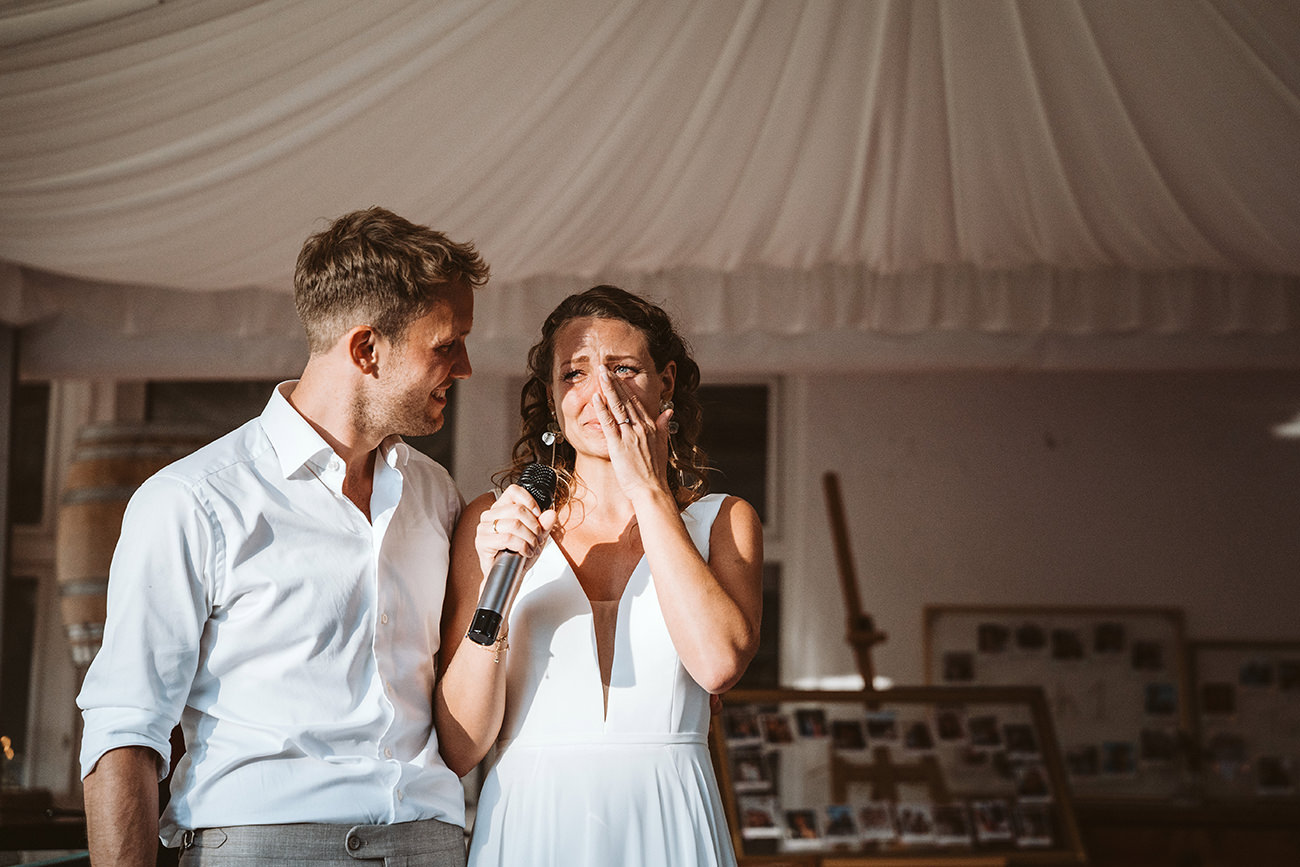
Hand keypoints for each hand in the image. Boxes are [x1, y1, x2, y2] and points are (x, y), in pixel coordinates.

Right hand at [474, 484, 555, 579]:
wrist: (508, 575)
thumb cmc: (518, 554)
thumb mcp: (536, 537)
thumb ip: (544, 524)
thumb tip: (551, 514)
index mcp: (501, 508)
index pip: (514, 491)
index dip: (530, 501)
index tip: (538, 515)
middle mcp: (490, 515)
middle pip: (518, 509)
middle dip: (534, 526)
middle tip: (538, 538)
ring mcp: (483, 528)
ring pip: (514, 524)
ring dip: (530, 538)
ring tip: (533, 547)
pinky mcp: (482, 542)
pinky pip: (507, 538)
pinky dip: (522, 546)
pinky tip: (525, 552)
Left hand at [590, 364, 672, 498]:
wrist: (651, 489)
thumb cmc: (655, 472)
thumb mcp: (663, 445)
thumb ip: (663, 426)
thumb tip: (668, 411)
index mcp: (651, 427)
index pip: (637, 402)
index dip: (626, 387)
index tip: (618, 375)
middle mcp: (641, 428)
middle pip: (626, 400)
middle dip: (615, 382)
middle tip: (605, 368)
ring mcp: (630, 435)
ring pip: (618, 407)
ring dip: (608, 389)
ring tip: (600, 374)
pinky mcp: (619, 445)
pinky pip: (609, 423)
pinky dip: (602, 409)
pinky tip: (596, 397)